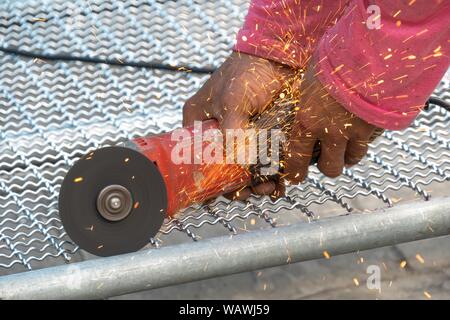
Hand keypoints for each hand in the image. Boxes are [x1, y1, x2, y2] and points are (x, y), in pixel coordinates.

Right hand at [183, 51, 294, 199]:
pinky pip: (264, 164)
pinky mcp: (263, 138)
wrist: (280, 57)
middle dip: (236, 186)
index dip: (205, 180)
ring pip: (244, 170)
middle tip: (249, 193)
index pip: (195, 159)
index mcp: (199, 123)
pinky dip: (271, 176)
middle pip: (222, 170)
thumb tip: (238, 161)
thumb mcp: (233, 99)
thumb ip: (232, 130)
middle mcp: (218, 133)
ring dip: (256, 185)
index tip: (219, 194)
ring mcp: (241, 137)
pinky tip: (279, 185)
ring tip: (269, 190)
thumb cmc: (248, 71)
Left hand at [284, 61, 379, 183]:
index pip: (296, 158)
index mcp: (306, 120)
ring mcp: (355, 131)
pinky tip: (363, 128)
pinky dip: (366, 140)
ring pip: (352, 159)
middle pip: (329, 168)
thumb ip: (307, 95)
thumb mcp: (310, 76)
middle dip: (328, 166)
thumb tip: (304, 96)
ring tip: (347, 144)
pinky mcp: (376, 126)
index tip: (296, 176)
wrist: (369, 52)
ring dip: (348, 155)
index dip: (296, 172)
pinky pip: (370, 143)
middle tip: (327, 158)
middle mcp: (330, 132)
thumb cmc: (335, 58)